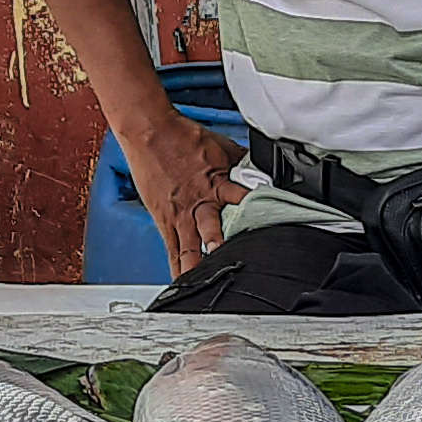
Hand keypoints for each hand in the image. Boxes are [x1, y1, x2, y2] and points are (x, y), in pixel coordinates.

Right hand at [132, 114, 248, 273]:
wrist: (150, 131)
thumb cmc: (183, 137)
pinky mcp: (164, 220)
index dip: (258, 213)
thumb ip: (242, 163)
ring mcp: (180, 215)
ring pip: (191, 250)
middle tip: (234, 267)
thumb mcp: (221, 146)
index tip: (272, 228)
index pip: (243, 199)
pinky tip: (182, 284)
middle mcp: (199, 203)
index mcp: (218, 184)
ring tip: (206, 289)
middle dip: (222, 249)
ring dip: (198, 269)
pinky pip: (172, 250)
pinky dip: (177, 268)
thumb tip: (262, 168)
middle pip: (214, 232)